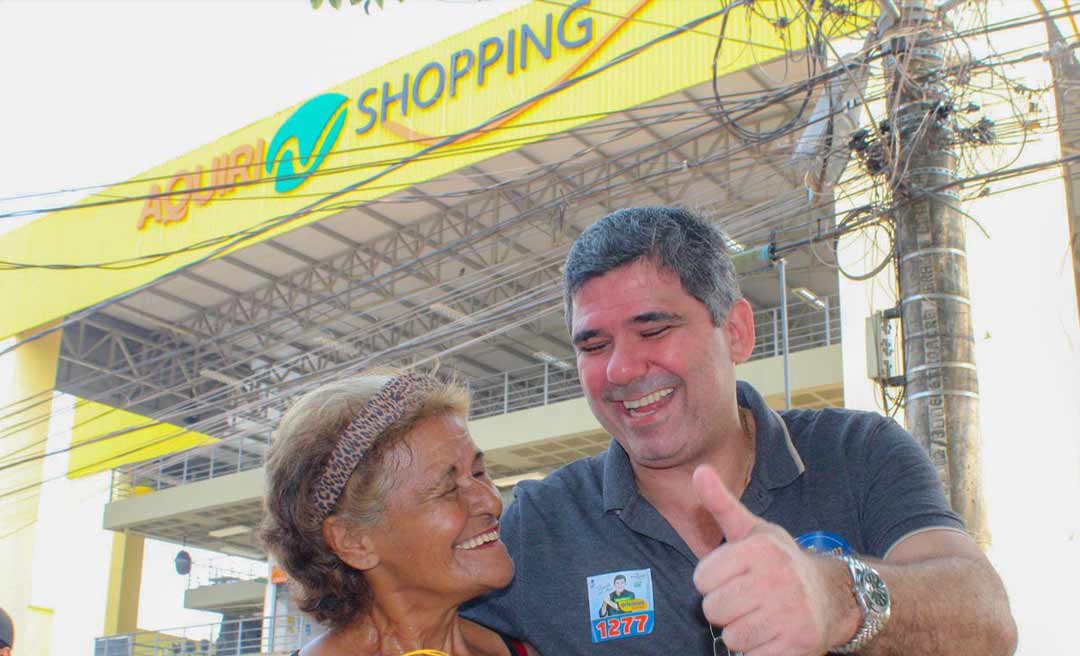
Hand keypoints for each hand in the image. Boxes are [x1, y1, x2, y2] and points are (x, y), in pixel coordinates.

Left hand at [691, 466, 855, 655]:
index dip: (712, 581)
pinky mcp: (798, 644)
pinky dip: (758, 651)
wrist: (833, 597)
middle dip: (725, 608)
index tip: (733, 577)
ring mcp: (790, 613)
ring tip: (760, 617)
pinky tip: (773, 635)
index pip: (701, 579)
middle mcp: (778, 579)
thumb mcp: (753, 531)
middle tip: (747, 599)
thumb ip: (721, 503)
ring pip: (731, 637)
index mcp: (761, 549)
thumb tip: (698, 470)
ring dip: (741, 632)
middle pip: (713, 609)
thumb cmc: (780, 563)